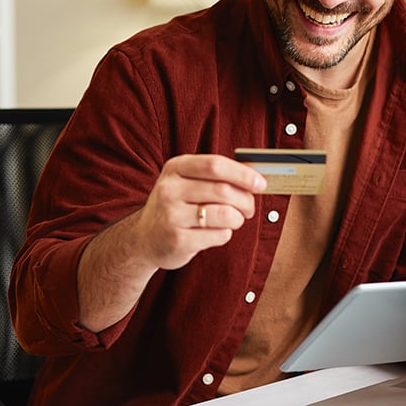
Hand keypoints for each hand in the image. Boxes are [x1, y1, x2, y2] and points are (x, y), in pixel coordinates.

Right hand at [76, 154, 265, 331]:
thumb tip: (256, 179)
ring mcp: (171, 216)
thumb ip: (216, 177)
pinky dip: (226, 234)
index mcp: (175, 168)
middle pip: (223, 190)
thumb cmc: (176, 206)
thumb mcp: (186, 182)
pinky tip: (215, 233)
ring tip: (234, 220)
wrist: (144, 239)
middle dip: (246, 200)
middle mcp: (169, 189)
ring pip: (224, 214)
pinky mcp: (177, 241)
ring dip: (238, 219)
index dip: (243, 174)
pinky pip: (218, 235)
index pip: (215, 165)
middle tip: (250, 208)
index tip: (261, 183)